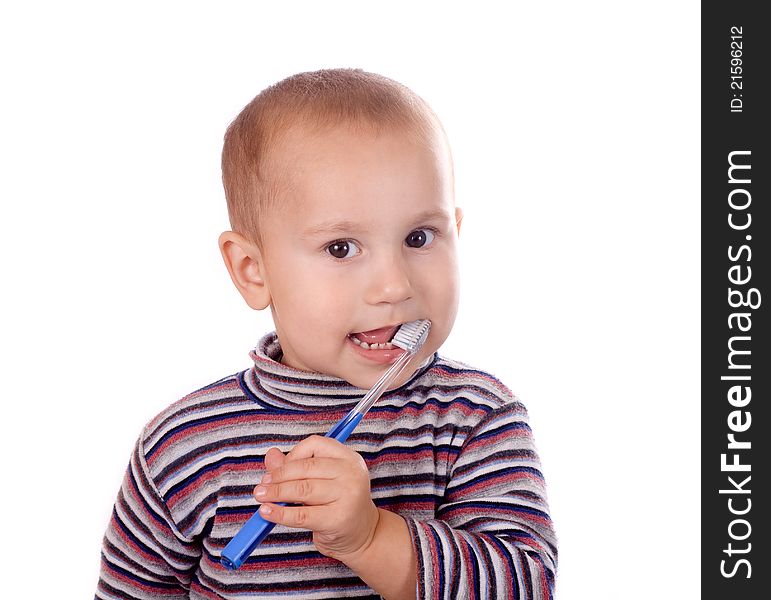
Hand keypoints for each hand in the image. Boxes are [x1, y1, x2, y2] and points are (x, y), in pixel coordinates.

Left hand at [253, 435, 379, 562]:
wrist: (363, 535)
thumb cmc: (339, 504)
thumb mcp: (322, 481)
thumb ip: (296, 466)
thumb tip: (271, 455)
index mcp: (348, 457)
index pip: (315, 445)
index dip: (292, 455)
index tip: (277, 469)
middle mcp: (351, 473)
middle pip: (306, 467)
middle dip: (278, 476)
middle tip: (262, 485)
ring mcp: (348, 495)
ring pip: (302, 489)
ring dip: (276, 493)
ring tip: (261, 496)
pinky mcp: (338, 519)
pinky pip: (302, 515)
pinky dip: (280, 514)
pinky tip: (267, 512)